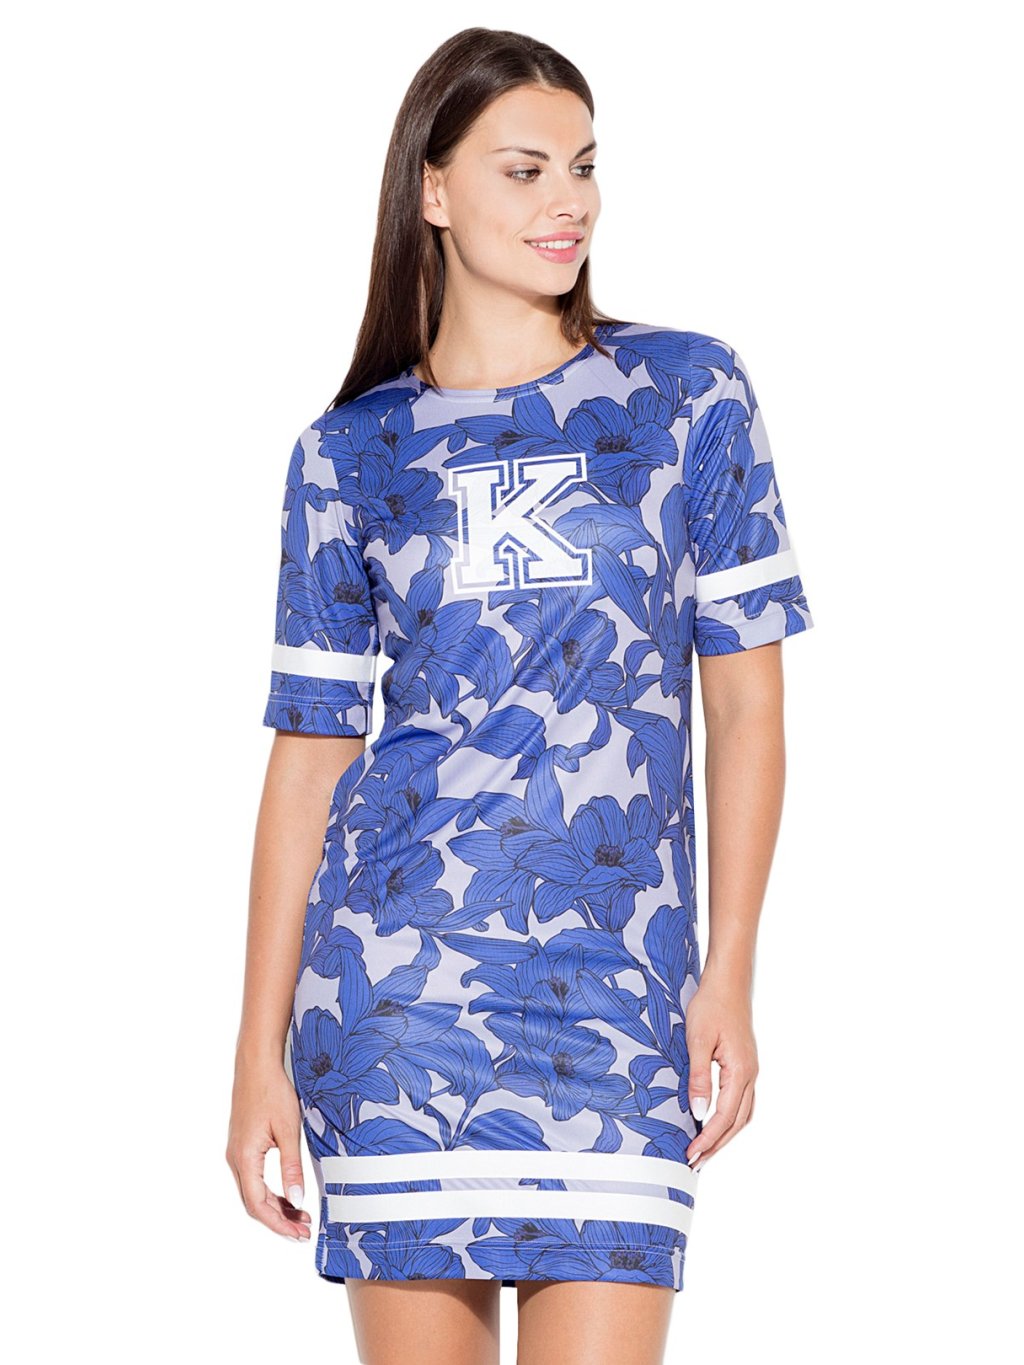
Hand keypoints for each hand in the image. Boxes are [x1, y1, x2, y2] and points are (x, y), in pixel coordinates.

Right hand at [226, 1055, 311, 1240]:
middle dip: (279, 1221)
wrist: (256, 1065)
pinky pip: (253, 1180)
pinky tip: (288, 1195)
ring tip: (300, 1216)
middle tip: (304, 1230)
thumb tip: (297, 1200)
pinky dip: (269, 1192)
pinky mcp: (242, 1148)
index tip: (298, 1234)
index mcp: (244, 1158)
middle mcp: (235, 1160)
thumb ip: (292, 1167)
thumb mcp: (288, 1130)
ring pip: (253, 1193)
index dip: (278, 1224)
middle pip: (253, 1204)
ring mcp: (236, 1154)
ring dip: (275, 1207)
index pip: (258, 1205)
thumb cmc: (272, 1092)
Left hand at [684, 972, 758, 1170]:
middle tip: (695, 1162)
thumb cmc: (711, 1006)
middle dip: (716, 1144)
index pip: (724, 1116)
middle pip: (737, 1122)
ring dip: (725, 1135)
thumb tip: (698, 1114)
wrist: (728, 982)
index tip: (691, 1154)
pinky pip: (742, 1101)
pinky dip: (730, 1119)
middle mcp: (751, 1074)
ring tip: (705, 1149)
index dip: (707, 1139)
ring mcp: (751, 1070)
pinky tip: (716, 1122)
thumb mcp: (697, 1042)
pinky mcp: (745, 1064)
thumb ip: (699, 1079)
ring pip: (743, 1114)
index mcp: (741, 1071)